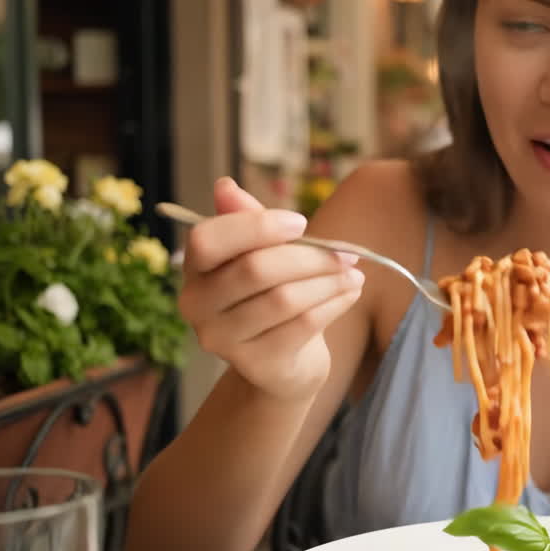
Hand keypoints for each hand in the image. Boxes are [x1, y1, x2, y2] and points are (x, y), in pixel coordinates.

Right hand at [178, 177, 364, 398]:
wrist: (283, 362)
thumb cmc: (271, 294)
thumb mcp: (260, 254)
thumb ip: (247, 222)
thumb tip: (225, 186)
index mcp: (194, 269)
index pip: (208, 240)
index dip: (257, 226)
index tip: (301, 223)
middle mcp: (197, 306)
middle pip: (255, 269)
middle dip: (310, 257)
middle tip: (347, 253)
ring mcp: (222, 340)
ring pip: (284, 299)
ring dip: (328, 281)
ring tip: (355, 274)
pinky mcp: (256, 364)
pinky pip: (303, 325)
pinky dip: (334, 304)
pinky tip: (351, 293)